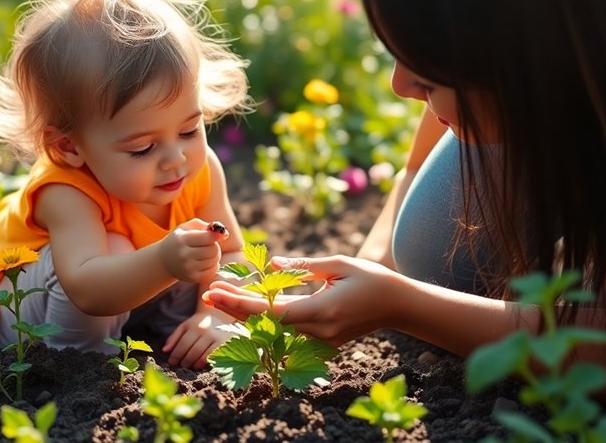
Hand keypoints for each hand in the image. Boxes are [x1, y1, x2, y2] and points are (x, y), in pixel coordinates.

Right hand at [158, 219, 227, 283]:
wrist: (164, 260)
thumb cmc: (180, 240)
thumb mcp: (188, 227)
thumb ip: (206, 226)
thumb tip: (225, 234)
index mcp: (182, 239)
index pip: (209, 237)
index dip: (217, 235)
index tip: (219, 234)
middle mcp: (184, 254)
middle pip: (214, 250)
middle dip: (215, 246)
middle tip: (209, 245)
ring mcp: (188, 268)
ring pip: (215, 261)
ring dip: (215, 256)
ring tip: (207, 253)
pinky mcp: (192, 278)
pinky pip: (213, 271)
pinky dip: (214, 266)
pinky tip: (206, 262)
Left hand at [162, 309, 236, 367]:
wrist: (222, 317)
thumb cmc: (200, 324)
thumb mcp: (186, 326)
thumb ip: (174, 337)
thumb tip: (165, 350)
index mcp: (194, 324)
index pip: (182, 343)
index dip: (175, 354)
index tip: (171, 362)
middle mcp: (205, 330)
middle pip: (192, 351)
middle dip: (184, 361)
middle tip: (181, 365)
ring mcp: (216, 337)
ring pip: (201, 356)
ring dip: (193, 364)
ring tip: (189, 366)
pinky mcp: (224, 344)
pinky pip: (212, 357)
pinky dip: (203, 363)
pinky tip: (199, 365)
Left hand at [202, 255, 403, 346]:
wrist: (398, 305)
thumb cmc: (372, 279)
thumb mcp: (339, 263)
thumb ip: (304, 266)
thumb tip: (270, 264)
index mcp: (322, 311)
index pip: (271, 312)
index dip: (240, 303)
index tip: (216, 291)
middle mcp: (318, 331)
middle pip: (265, 324)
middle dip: (234, 308)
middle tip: (206, 292)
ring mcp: (320, 340)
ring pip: (273, 330)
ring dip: (246, 314)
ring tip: (219, 297)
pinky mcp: (321, 341)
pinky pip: (286, 332)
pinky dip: (264, 319)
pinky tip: (246, 306)